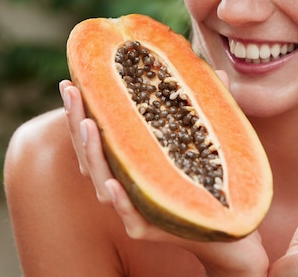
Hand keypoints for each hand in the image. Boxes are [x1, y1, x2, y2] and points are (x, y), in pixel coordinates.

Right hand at [58, 79, 268, 276]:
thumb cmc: (208, 176)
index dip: (83, 108)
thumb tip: (215, 70)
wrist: (225, 222)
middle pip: (89, 151)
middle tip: (72, 91)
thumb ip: (204, 106)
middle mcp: (124, 179)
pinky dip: (119, 199)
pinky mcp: (146, 227)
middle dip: (77, 120)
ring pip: (101, 180)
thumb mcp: (203, 137)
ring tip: (88, 126)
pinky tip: (111, 182)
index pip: (98, 130)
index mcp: (129, 158)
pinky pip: (128, 214)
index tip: (73, 79)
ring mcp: (132, 205)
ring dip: (92, 153)